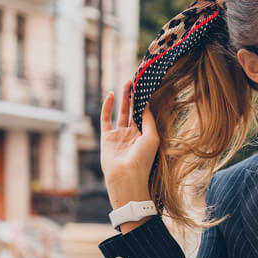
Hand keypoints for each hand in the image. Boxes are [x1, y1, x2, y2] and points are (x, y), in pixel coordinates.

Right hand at [100, 79, 159, 206]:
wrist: (126, 175)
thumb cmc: (142, 159)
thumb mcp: (151, 137)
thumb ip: (148, 119)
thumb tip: (146, 103)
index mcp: (145, 136)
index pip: (145, 115)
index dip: (145, 102)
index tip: (147, 87)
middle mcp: (132, 135)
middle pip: (133, 111)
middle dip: (134, 97)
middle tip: (136, 81)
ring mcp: (119, 135)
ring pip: (121, 112)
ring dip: (124, 98)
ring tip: (127, 83)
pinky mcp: (107, 137)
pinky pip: (106, 118)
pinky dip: (107, 106)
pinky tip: (111, 95)